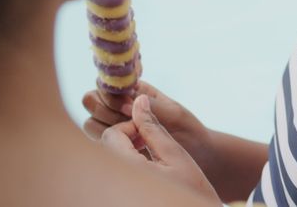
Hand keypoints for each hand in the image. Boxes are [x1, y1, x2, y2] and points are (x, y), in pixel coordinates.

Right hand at [83, 80, 215, 171]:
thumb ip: (151, 106)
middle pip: (90, 102)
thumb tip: (127, 99)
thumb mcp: (172, 113)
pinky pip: (98, 144)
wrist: (195, 154)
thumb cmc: (186, 128)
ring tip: (135, 139)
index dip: (110, 95)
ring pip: (90, 124)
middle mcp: (119, 106)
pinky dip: (109, 146)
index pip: (105, 85)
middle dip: (105, 111)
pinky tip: (133, 150)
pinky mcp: (114, 146)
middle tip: (129, 123)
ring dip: (107, 130)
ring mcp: (114, 126)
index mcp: (133, 90)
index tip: (127, 107)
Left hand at [102, 95, 220, 203]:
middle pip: (104, 148)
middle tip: (147, 144)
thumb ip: (152, 127)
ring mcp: (112, 191)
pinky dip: (123, 165)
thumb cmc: (191, 189)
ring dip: (123, 152)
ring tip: (147, 157)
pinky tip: (143, 170)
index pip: (111, 135)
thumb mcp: (175, 154)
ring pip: (106, 159)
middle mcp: (114, 183)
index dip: (130, 127)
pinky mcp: (114, 195)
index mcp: (128, 170)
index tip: (149, 135)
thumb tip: (138, 100)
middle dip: (124, 139)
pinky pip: (111, 174)